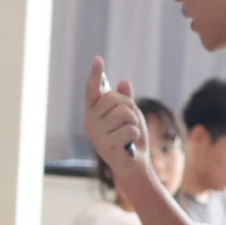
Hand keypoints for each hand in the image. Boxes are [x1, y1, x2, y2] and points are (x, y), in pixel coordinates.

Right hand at [83, 56, 148, 189]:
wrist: (133, 165)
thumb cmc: (130, 139)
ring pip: (124, 113)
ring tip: (130, 134)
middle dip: (130, 107)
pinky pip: (130, 128)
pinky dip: (136, 134)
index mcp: (93, 113)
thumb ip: (125, 101)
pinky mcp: (104, 146)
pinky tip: (130, 143)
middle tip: (130, 122)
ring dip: (135, 122)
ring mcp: (95, 134)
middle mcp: (89, 122)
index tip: (98, 59)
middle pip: (115, 99)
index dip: (96, 75)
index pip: (93, 90)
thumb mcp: (131, 116)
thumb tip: (123, 82)